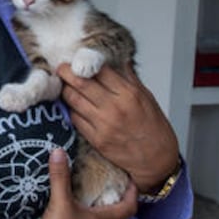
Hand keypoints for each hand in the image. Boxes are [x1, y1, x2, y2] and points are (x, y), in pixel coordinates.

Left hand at [56, 63, 178, 193]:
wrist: (157, 159)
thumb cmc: (155, 129)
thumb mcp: (147, 97)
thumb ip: (129, 79)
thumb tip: (118, 62)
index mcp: (128, 94)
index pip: (99, 70)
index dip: (84, 61)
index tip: (77, 59)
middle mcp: (114, 107)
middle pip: (81, 83)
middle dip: (66, 73)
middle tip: (61, 68)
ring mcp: (104, 124)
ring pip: (74, 101)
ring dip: (65, 91)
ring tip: (63, 85)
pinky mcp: (97, 140)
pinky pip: (76, 120)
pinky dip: (71, 110)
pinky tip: (72, 106)